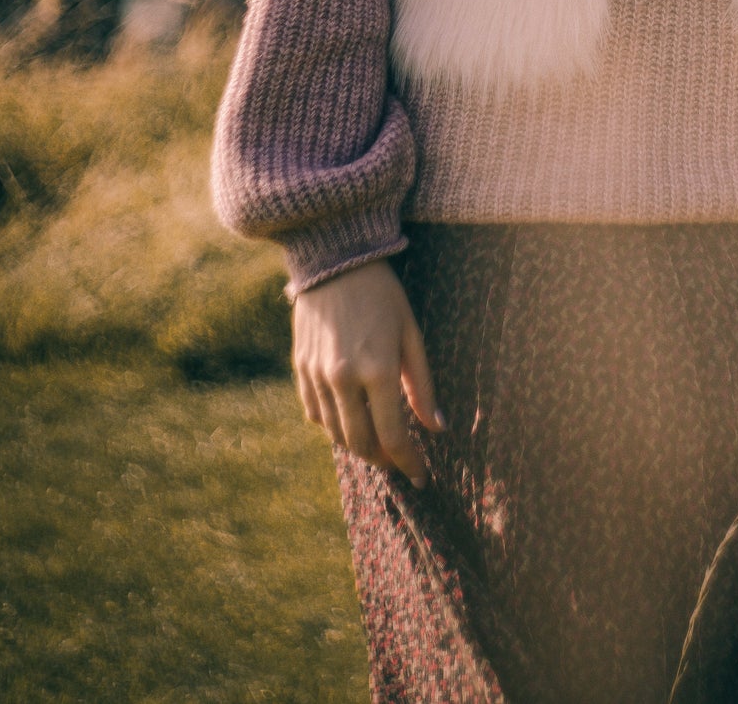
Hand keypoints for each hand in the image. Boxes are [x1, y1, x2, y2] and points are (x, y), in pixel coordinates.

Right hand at [292, 258, 446, 484]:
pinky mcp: (300, 368)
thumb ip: (422, 385)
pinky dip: (332, 427)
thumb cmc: (383, 294)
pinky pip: (314, 414)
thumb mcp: (411, 334)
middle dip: (383, 459)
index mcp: (377, 371)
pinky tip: (349, 422)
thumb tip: (436, 428)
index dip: (409, 462)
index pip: (393, 436)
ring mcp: (317, 376)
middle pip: (361, 443)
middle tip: (400, 461)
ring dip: (358, 447)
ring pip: (335, 434)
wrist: (336, 260)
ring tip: (378, 445)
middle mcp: (343, 379)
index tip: (422, 476)